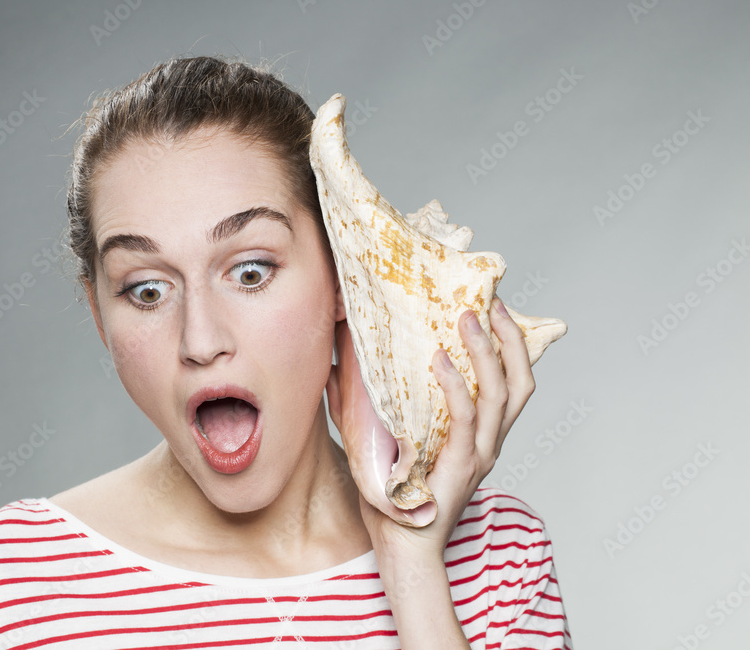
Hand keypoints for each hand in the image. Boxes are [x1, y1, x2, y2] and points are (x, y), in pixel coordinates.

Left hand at [326, 297, 536, 556]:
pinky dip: (456, 387)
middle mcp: (487, 444)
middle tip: (488, 304)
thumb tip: (338, 359)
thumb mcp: (384, 440)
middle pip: (518, 382)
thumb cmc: (394, 501)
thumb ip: (369, 403)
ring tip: (465, 319)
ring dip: (485, 352)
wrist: (400, 552)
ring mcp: (477, 457)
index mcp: (479, 436)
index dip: (510, 345)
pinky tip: (439, 360)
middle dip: (508, 339)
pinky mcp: (458, 470)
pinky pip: (464, 421)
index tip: (493, 308)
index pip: (511, 383)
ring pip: (499, 395)